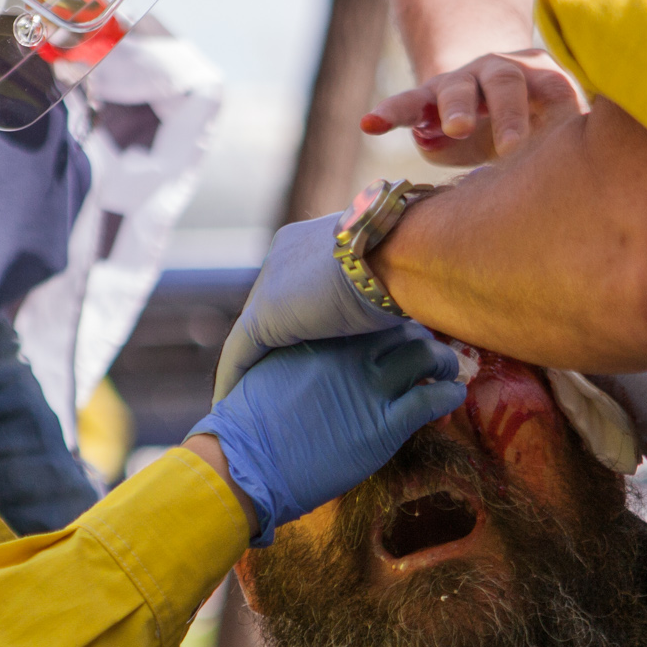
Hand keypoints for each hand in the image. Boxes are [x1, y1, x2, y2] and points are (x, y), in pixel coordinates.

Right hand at [192, 325, 464, 543]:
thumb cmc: (248, 425)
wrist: (245, 465)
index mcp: (321, 336)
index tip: (399, 328)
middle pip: (404, 327)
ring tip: (447, 370)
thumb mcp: (268, 368)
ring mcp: (367, 387)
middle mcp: (348, 354)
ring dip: (444, 361)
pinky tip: (452, 396)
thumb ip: (296, 351)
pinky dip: (450, 394)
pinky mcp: (383, 425)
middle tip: (429, 348)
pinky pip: (432, 398)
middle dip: (421, 335)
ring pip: (426, 355)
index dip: (391, 319)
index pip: (372, 311)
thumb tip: (313, 346)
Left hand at [212, 215, 406, 399]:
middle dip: (274, 345)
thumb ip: (388, 299)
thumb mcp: (398, 283)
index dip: (304, 319)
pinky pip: (239, 353)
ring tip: (250, 398)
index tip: (306, 350)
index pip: (301, 286)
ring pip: (253, 332)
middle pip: (275, 308)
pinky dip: (234, 379)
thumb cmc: (416, 266)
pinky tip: (230, 406)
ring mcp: (271, 281)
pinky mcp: (264, 313)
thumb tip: (408, 324)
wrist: (403, 254)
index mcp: (317, 240)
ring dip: (251, 366)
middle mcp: (285, 254)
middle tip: (272, 382)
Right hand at [360, 49, 583, 166]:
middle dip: (508, 113)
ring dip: (458, 107)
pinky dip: (389, 113)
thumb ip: (565, 149)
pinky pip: (407, 103)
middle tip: (512, 146)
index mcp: (540, 78)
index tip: (564, 147)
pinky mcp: (427, 97)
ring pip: (458, 88)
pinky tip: (370, 124)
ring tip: (456, 129)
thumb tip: (582, 201)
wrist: (485, 84)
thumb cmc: (531, 123)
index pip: (553, 90)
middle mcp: (500, 71)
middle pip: (505, 82)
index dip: (558, 115)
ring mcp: (462, 82)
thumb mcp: (552, 130)